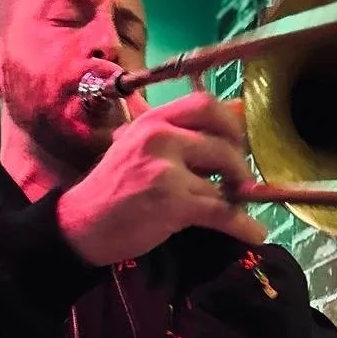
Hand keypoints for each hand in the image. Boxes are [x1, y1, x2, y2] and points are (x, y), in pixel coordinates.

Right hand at [57, 89, 265, 265]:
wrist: (82, 225)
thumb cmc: (112, 189)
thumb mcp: (137, 148)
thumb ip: (175, 136)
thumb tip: (229, 121)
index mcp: (152, 121)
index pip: (204, 104)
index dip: (230, 123)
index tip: (236, 143)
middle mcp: (159, 137)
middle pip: (221, 140)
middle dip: (239, 163)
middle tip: (241, 181)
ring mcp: (165, 170)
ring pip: (223, 177)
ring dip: (239, 195)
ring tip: (240, 206)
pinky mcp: (171, 203)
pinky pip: (219, 212)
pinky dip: (242, 225)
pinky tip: (255, 234)